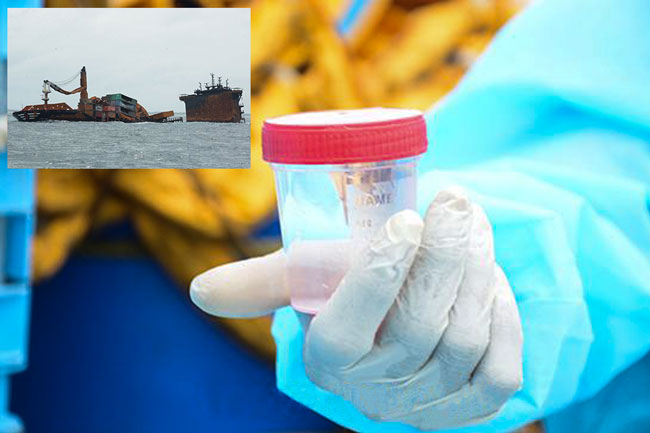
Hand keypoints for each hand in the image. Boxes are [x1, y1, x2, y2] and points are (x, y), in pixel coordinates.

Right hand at [190, 188, 522, 429]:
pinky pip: (500, 363)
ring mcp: (428, 404)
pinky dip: (502, 313)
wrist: (403, 328)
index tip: (403, 219)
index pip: (345, 331)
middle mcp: (375, 393)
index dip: (376, 277)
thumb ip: (264, 281)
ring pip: (464, 339)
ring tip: (473, 223)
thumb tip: (201, 292)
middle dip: (443, 258)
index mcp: (328, 360)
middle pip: (417, 330)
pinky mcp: (475, 407)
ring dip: (476, 273)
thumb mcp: (309, 282)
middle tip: (455, 202)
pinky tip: (490, 276)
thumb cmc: (352, 293)